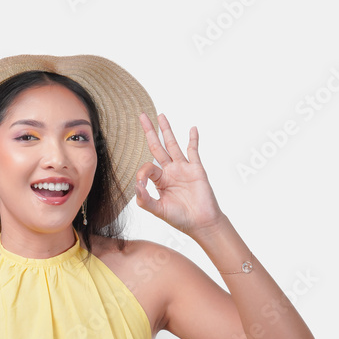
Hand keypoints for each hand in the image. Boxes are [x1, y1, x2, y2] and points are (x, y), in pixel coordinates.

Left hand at [135, 113, 224, 236]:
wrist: (201, 223)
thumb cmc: (180, 218)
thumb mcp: (158, 210)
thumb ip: (145, 200)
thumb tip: (137, 186)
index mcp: (160, 181)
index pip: (148, 167)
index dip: (142, 172)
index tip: (142, 184)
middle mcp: (170, 171)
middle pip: (157, 147)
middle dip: (149, 131)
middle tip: (142, 116)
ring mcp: (183, 168)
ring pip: (173, 144)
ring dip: (167, 129)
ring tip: (161, 115)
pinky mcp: (196, 169)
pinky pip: (194, 150)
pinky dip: (193, 139)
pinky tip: (192, 128)